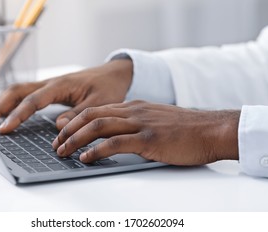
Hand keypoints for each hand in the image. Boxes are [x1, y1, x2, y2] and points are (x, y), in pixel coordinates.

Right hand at [0, 59, 132, 132]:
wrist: (113, 74)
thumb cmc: (108, 87)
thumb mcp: (100, 103)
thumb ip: (79, 114)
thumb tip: (58, 127)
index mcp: (61, 85)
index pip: (33, 100)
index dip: (18, 114)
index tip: (5, 128)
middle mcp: (50, 83)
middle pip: (17, 90)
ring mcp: (48, 85)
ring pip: (17, 90)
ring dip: (1, 104)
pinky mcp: (49, 90)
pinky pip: (24, 94)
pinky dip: (11, 103)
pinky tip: (3, 114)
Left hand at [52, 101, 239, 165]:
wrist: (211, 130)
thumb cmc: (186, 130)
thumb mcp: (157, 121)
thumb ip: (137, 125)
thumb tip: (119, 137)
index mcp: (134, 107)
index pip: (96, 110)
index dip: (75, 121)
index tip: (63, 133)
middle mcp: (134, 111)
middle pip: (91, 115)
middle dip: (69, 130)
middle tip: (56, 144)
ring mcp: (140, 123)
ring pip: (98, 126)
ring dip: (76, 139)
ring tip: (63, 151)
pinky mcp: (148, 139)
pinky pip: (115, 143)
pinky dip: (96, 151)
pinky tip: (86, 158)